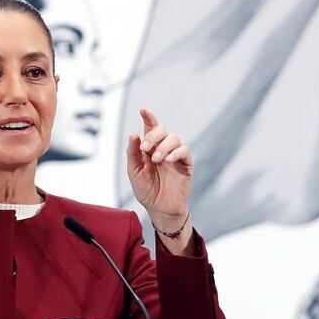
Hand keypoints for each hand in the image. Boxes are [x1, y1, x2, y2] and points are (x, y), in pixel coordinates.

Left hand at [126, 108, 192, 229]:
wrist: (159, 209)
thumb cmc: (146, 190)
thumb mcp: (134, 172)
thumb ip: (133, 153)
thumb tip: (133, 134)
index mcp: (150, 149)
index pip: (150, 129)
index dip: (148, 117)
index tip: (143, 110)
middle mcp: (163, 148)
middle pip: (162, 130)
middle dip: (152, 136)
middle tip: (145, 149)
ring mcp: (175, 156)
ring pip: (174, 138)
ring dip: (163, 146)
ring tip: (156, 159)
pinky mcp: (186, 164)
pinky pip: (184, 151)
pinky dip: (176, 152)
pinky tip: (168, 160)